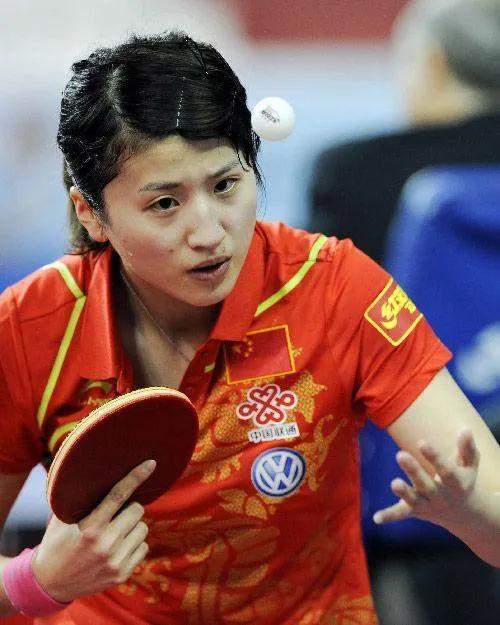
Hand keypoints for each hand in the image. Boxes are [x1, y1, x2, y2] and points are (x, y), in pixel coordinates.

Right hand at [32, 459, 155, 602]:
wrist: (50, 584)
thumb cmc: (57, 543)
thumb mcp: (62, 519)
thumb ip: (80, 498)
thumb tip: (93, 470)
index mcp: (89, 527)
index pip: (118, 495)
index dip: (136, 477)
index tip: (151, 464)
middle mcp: (105, 545)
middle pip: (137, 510)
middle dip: (130, 507)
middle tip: (117, 513)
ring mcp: (115, 562)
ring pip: (143, 528)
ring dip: (133, 526)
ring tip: (116, 531)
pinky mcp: (122, 575)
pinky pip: (143, 547)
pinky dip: (134, 544)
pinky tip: (118, 547)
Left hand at [373, 428, 479, 526]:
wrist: (464, 514)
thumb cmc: (463, 479)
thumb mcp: (470, 465)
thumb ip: (467, 448)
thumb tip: (465, 430)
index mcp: (456, 484)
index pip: (446, 470)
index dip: (434, 457)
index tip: (422, 442)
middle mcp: (441, 497)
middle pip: (427, 485)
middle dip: (413, 471)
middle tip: (400, 454)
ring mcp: (428, 505)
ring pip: (414, 500)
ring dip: (403, 492)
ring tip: (394, 483)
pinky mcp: (415, 511)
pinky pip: (401, 513)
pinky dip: (389, 516)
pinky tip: (376, 518)